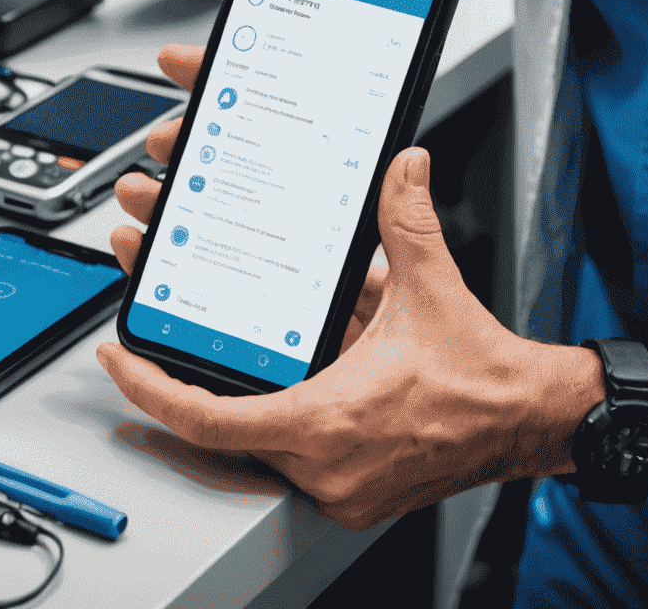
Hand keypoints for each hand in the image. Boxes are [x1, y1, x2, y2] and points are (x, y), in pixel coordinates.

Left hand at [104, 66, 599, 526]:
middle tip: (141, 330)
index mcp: (329, 416)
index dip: (152, 389)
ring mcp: (334, 478)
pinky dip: (260, 405)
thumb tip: (402, 165)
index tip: (119, 356)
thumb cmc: (479, 373)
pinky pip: (284, 448)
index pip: (211, 418)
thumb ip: (406, 219)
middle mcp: (324, 459)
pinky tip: (245, 366)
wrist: (528, 422)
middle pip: (217, 425)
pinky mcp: (347, 481)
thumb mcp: (430, 286)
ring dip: (214, 389)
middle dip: (172, 372)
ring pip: (248, 439)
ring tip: (184, 335)